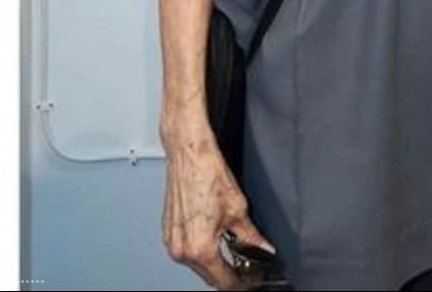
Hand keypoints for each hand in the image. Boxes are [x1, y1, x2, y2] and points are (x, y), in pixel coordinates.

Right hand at [163, 129, 273, 288]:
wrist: (188, 153)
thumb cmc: (206, 173)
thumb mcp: (238, 210)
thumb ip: (252, 238)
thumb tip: (263, 249)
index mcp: (200, 248)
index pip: (225, 282)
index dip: (244, 283)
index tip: (253, 279)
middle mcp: (182, 248)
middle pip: (210, 277)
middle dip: (230, 275)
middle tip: (247, 269)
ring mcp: (172, 240)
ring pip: (198, 265)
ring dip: (215, 264)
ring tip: (233, 255)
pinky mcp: (167, 230)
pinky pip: (187, 250)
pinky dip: (201, 250)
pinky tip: (214, 241)